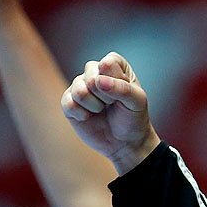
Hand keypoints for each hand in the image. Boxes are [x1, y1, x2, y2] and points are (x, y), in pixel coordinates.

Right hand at [60, 53, 160, 175]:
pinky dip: (82, 114)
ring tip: (101, 110)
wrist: (125, 143)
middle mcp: (94, 71)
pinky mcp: (68, 101)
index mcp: (114, 65)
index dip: (117, 82)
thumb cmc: (133, 118)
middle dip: (106, 96)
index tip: (125, 93)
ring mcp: (79, 85)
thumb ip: (122, 88)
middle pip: (91, 75)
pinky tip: (89, 117)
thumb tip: (98, 81)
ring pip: (79, 90)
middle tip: (113, 104)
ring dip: (95, 106)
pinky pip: (69, 103)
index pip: (108, 63)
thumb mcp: (137, 102)